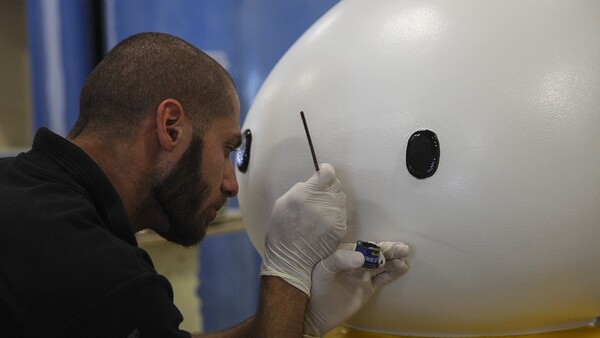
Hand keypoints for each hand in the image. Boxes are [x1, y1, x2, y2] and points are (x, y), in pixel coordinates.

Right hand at [260, 163, 346, 295]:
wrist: (290, 260)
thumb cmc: (282, 231)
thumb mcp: (283, 203)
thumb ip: (302, 189)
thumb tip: (316, 180)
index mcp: (304, 196)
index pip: (327, 175)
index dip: (326, 171)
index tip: (323, 173)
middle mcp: (321, 206)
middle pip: (336, 185)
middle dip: (329, 188)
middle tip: (319, 197)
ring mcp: (332, 218)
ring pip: (341, 199)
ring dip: (333, 201)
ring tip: (320, 212)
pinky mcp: (339, 229)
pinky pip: (343, 213)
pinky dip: (336, 214)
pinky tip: (324, 222)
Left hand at [304, 241, 409, 336]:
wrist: (315, 312)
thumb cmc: (315, 286)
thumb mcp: (324, 269)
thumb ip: (340, 260)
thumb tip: (362, 257)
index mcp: (344, 254)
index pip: (363, 247)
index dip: (376, 246)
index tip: (384, 249)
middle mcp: (355, 262)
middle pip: (376, 254)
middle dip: (389, 250)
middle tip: (404, 248)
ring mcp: (362, 275)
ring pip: (381, 265)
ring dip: (393, 261)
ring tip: (403, 260)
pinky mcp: (367, 288)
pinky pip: (382, 279)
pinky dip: (392, 273)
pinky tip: (401, 268)